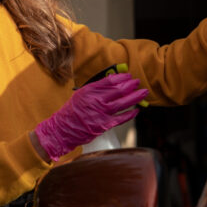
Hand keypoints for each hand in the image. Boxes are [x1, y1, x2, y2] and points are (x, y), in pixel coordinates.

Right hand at [34, 73, 148, 160]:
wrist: (63, 129)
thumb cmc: (72, 112)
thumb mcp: (81, 94)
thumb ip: (96, 89)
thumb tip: (112, 82)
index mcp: (90, 90)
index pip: (110, 81)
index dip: (122, 77)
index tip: (128, 76)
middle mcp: (96, 100)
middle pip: (119, 90)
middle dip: (131, 85)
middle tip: (137, 82)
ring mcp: (101, 113)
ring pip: (123, 103)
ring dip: (135, 97)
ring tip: (143, 93)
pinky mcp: (104, 125)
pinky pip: (121, 118)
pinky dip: (130, 114)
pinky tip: (136, 110)